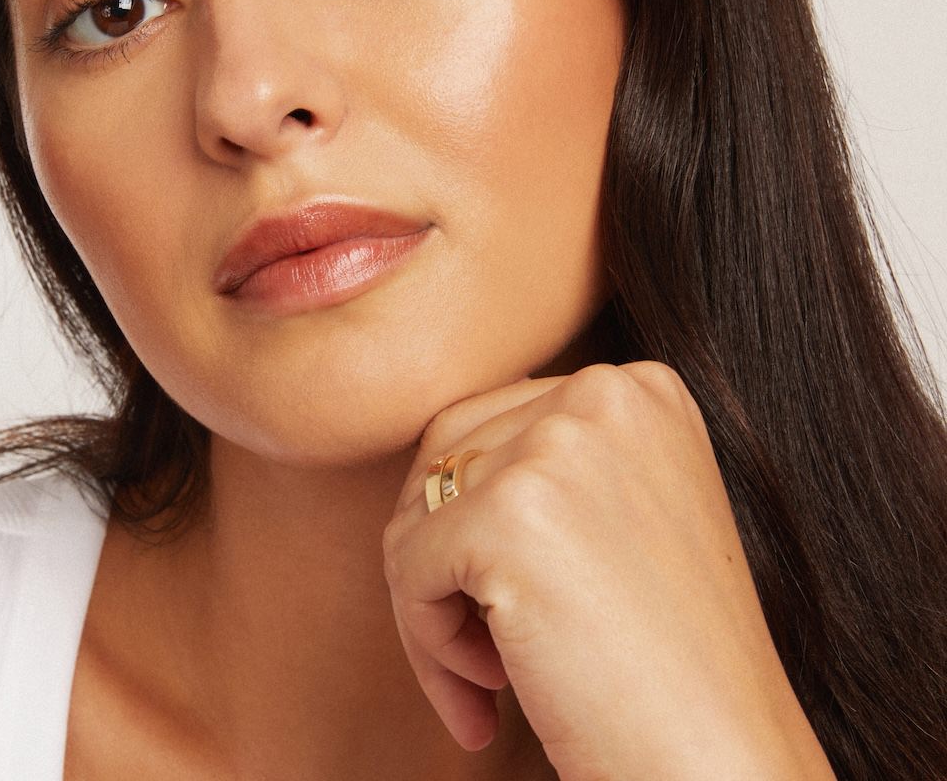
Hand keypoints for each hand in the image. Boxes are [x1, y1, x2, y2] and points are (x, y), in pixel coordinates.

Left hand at [382, 363, 834, 779]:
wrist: (724, 766)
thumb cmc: (670, 661)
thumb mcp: (625, 516)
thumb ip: (546, 465)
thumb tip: (429, 469)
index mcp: (639, 389)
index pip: (494, 424)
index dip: (475, 519)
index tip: (506, 603)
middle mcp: (603, 393)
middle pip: (448, 457)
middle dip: (441, 555)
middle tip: (478, 650)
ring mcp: (559, 445)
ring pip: (419, 510)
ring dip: (431, 605)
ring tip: (484, 679)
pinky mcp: (510, 512)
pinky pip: (407, 563)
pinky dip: (425, 638)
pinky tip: (488, 697)